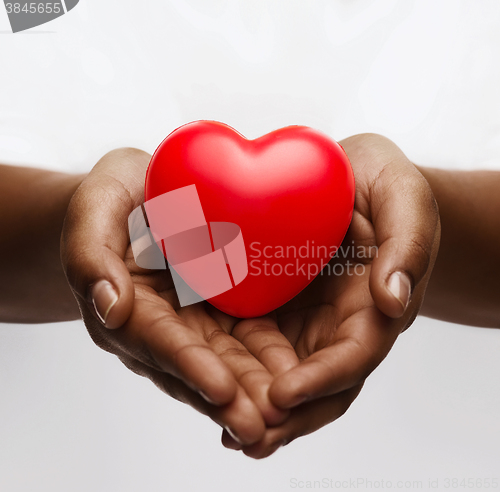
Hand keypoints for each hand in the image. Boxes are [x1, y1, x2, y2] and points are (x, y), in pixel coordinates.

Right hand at [61, 148, 292, 444]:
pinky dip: (268, 362)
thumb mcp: (95, 207)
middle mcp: (162, 326)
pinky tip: (297, 378)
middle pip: (196, 366)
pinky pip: (245, 339)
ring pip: (225, 362)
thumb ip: (91, 254)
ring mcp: (193, 322)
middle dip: (228, 399)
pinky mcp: (220, 311)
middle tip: (262, 427)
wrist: (141, 195)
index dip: (188, 364)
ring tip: (284, 418)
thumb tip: (110, 307)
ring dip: (252, 392)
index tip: (221, 389)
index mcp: (128, 307)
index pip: (159, 340)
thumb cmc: (115, 199)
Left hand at [220, 133, 440, 457]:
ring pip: (281, 372)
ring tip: (222, 428)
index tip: (282, 396)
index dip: (321, 380)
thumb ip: (407, 245)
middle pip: (315, 384)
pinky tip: (204, 378)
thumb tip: (393, 300)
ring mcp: (304, 319)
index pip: (353, 358)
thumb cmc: (386, 188)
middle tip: (243, 436)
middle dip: (284, 415)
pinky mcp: (273, 304)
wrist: (352, 177)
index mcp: (374, 309)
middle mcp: (338, 325)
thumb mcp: (405, 200)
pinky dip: (234, 365)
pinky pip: (253, 340)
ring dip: (255, 403)